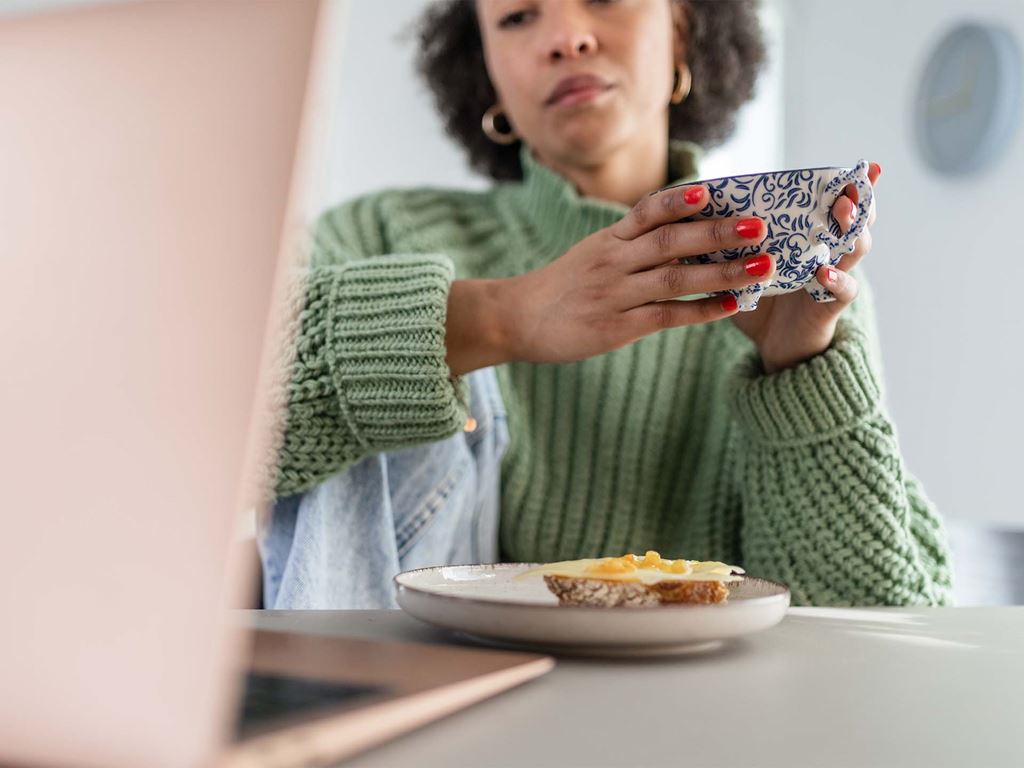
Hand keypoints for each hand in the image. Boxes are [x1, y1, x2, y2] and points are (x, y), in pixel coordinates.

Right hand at [493, 183, 775, 365]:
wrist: (513, 320)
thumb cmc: (560, 288)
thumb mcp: (591, 254)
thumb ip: (631, 243)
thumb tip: (683, 229)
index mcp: (609, 240)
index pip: (649, 211)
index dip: (682, 200)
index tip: (715, 190)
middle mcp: (613, 262)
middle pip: (672, 241)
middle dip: (719, 233)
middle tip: (760, 226)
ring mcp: (615, 295)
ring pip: (676, 278)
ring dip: (723, 272)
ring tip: (761, 266)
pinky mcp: (616, 328)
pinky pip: (667, 316)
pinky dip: (702, 309)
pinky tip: (732, 305)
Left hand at [729, 162, 881, 373]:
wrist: (772, 345)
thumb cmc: (758, 298)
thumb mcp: (742, 263)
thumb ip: (730, 240)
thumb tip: (691, 212)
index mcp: (810, 237)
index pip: (835, 205)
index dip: (851, 185)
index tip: (862, 165)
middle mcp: (829, 252)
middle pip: (855, 220)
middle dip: (857, 200)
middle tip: (848, 185)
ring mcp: (834, 277)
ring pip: (856, 249)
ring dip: (851, 230)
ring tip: (842, 215)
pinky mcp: (829, 306)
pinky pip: (842, 291)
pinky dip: (835, 280)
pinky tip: (823, 273)